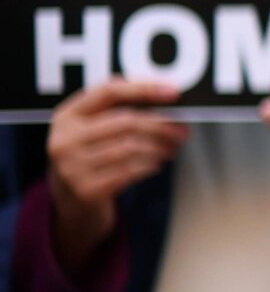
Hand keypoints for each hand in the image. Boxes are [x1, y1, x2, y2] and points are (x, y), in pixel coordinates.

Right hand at [46, 79, 187, 269]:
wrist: (69, 202)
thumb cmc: (90, 156)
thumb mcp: (90, 129)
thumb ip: (117, 109)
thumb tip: (166, 94)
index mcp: (66, 115)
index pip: (109, 91)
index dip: (144, 88)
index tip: (175, 91)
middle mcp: (65, 139)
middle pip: (126, 121)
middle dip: (161, 124)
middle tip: (182, 130)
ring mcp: (73, 166)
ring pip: (131, 147)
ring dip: (159, 146)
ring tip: (171, 148)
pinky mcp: (87, 190)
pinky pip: (130, 171)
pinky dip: (150, 165)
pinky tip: (157, 164)